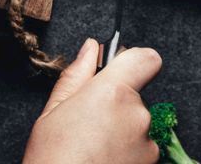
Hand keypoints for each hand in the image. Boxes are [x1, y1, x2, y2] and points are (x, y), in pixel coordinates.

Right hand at [23, 40, 161, 163]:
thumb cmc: (52, 160)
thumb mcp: (53, 111)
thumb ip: (77, 75)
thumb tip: (91, 48)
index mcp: (113, 92)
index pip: (146, 59)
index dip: (133, 62)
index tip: (119, 72)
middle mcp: (137, 115)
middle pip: (136, 97)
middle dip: (117, 105)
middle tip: (88, 124)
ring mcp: (148, 146)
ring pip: (138, 126)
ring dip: (122, 133)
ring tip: (93, 150)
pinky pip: (142, 151)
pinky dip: (126, 155)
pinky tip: (102, 162)